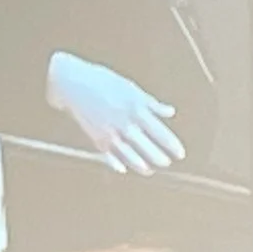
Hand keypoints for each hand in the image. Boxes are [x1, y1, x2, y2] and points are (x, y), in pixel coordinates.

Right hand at [46, 51, 184, 174]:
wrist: (72, 82)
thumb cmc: (104, 81)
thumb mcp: (131, 88)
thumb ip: (151, 103)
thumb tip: (170, 112)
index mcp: (136, 108)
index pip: (159, 131)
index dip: (171, 144)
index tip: (180, 153)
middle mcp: (124, 122)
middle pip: (146, 146)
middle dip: (159, 157)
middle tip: (167, 163)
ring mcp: (109, 131)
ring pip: (129, 154)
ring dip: (141, 164)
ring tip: (149, 170)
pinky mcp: (95, 137)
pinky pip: (108, 154)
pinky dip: (116, 163)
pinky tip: (123, 169)